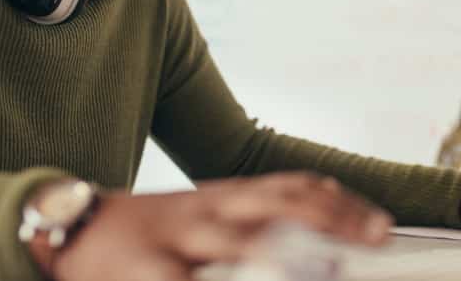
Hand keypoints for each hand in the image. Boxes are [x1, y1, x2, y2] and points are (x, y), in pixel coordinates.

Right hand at [40, 172, 392, 280]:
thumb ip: (250, 220)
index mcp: (224, 195)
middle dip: (333, 219)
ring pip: (240, 243)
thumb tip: (303, 242)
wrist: (81, 225)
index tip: (378, 223)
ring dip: (287, 254)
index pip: (291, 188)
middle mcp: (210, 209)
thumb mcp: (206, 212)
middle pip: (279, 205)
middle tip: (377, 236)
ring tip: (328, 268)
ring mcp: (180, 239)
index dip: (338, 203)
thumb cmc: (157, 226)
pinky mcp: (148, 272)